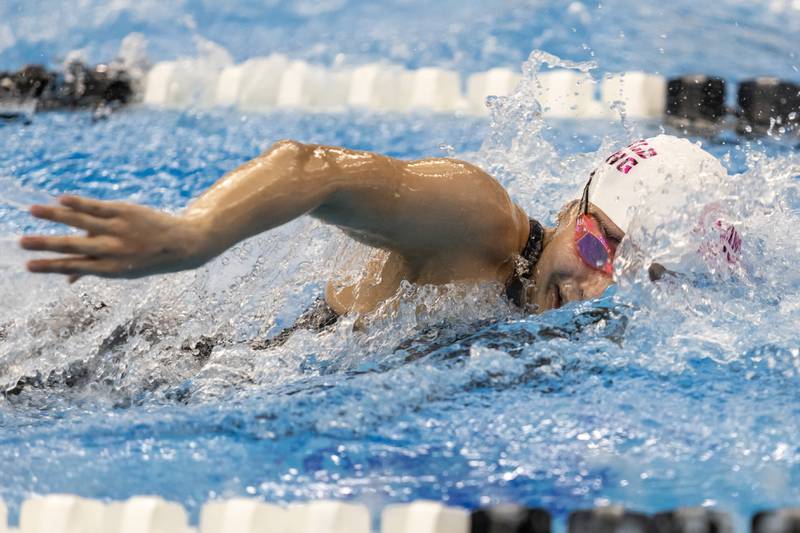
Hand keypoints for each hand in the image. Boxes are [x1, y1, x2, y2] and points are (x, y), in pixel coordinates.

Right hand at [20, 195, 207, 281]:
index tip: (29, 266)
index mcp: (111, 268)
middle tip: (21, 242)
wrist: (185, 244)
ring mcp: (119, 230)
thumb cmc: (149, 258)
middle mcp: (113, 250)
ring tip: (33, 211)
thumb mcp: (125, 270)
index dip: (50, 267)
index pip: (74, 266)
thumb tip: (66, 279)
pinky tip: (61, 199)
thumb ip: (95, 269)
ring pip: (82, 221)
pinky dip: (79, 203)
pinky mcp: (126, 212)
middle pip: (74, 246)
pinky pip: (98, 207)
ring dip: (55, 216)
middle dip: (46, 244)